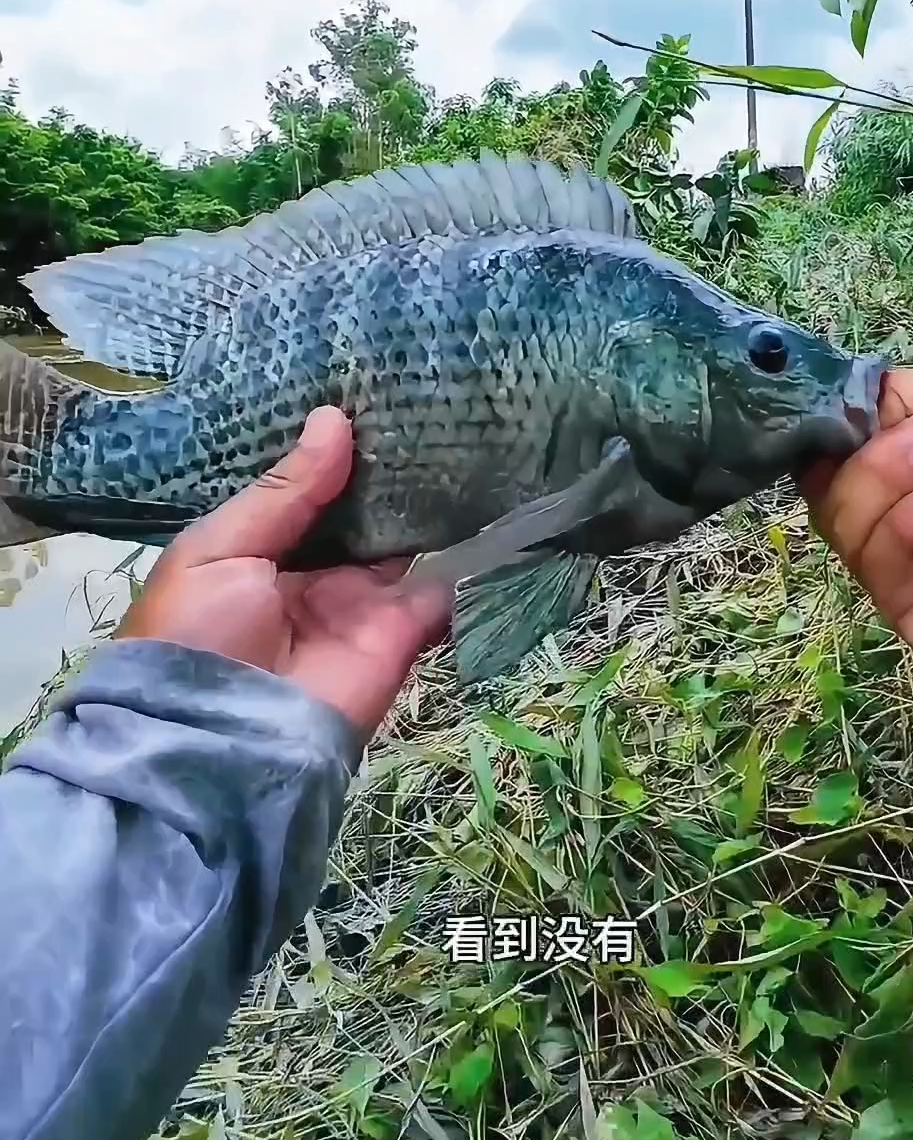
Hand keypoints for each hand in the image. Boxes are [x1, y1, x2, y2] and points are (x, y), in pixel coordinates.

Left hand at [117, 408, 450, 736]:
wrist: (220, 746)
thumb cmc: (196, 635)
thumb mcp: (218, 551)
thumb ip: (284, 491)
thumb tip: (335, 419)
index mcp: (261, 553)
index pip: (309, 494)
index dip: (338, 452)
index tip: (374, 394)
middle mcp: (314, 575)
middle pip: (363, 515)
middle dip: (392, 470)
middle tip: (432, 402)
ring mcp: (361, 605)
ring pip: (407, 543)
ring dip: (432, 500)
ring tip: (469, 431)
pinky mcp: (400, 635)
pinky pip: (441, 591)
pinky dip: (467, 555)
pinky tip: (490, 499)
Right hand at [800, 368, 912, 668]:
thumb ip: (892, 396)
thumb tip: (832, 410)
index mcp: (893, 472)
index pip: (824, 456)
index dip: (820, 432)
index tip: (839, 414)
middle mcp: (885, 521)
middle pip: (825, 488)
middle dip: (877, 455)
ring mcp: (894, 570)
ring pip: (842, 522)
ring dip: (895, 480)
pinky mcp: (908, 611)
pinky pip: (877, 560)